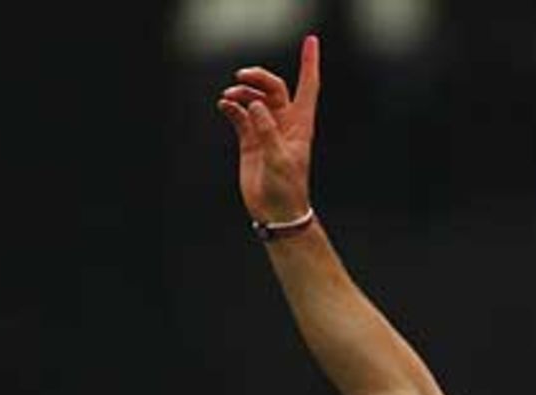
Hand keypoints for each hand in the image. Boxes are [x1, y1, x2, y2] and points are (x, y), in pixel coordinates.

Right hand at [217, 32, 319, 224]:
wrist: (275, 213)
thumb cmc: (286, 190)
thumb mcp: (280, 160)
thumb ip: (267, 130)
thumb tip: (255, 104)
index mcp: (300, 125)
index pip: (308, 87)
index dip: (309, 63)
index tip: (311, 40)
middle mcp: (284, 123)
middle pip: (273, 87)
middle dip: (257, 77)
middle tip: (241, 76)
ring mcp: (266, 130)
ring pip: (254, 99)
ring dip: (241, 93)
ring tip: (229, 97)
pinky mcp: (250, 140)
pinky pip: (239, 115)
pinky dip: (231, 107)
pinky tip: (224, 106)